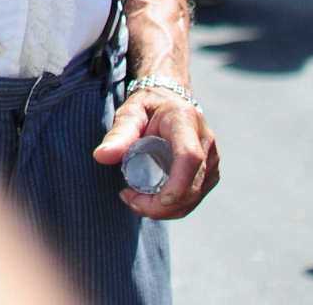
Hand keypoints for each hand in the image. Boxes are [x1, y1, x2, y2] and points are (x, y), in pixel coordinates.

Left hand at [93, 87, 218, 220]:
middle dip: (162, 204)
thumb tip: (100, 156)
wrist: (169, 102)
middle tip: (129, 199)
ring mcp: (212, 159)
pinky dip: (173, 207)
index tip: (156, 199)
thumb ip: (118, 133)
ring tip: (135, 199)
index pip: (189, 157)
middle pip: (192, 184)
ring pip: (194, 197)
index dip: (177, 184)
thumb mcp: (130, 113)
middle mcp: (205, 141)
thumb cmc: (147, 107)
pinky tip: (151, 201)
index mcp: (185, 121)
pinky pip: (194, 198)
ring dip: (165, 209)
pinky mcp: (210, 173)